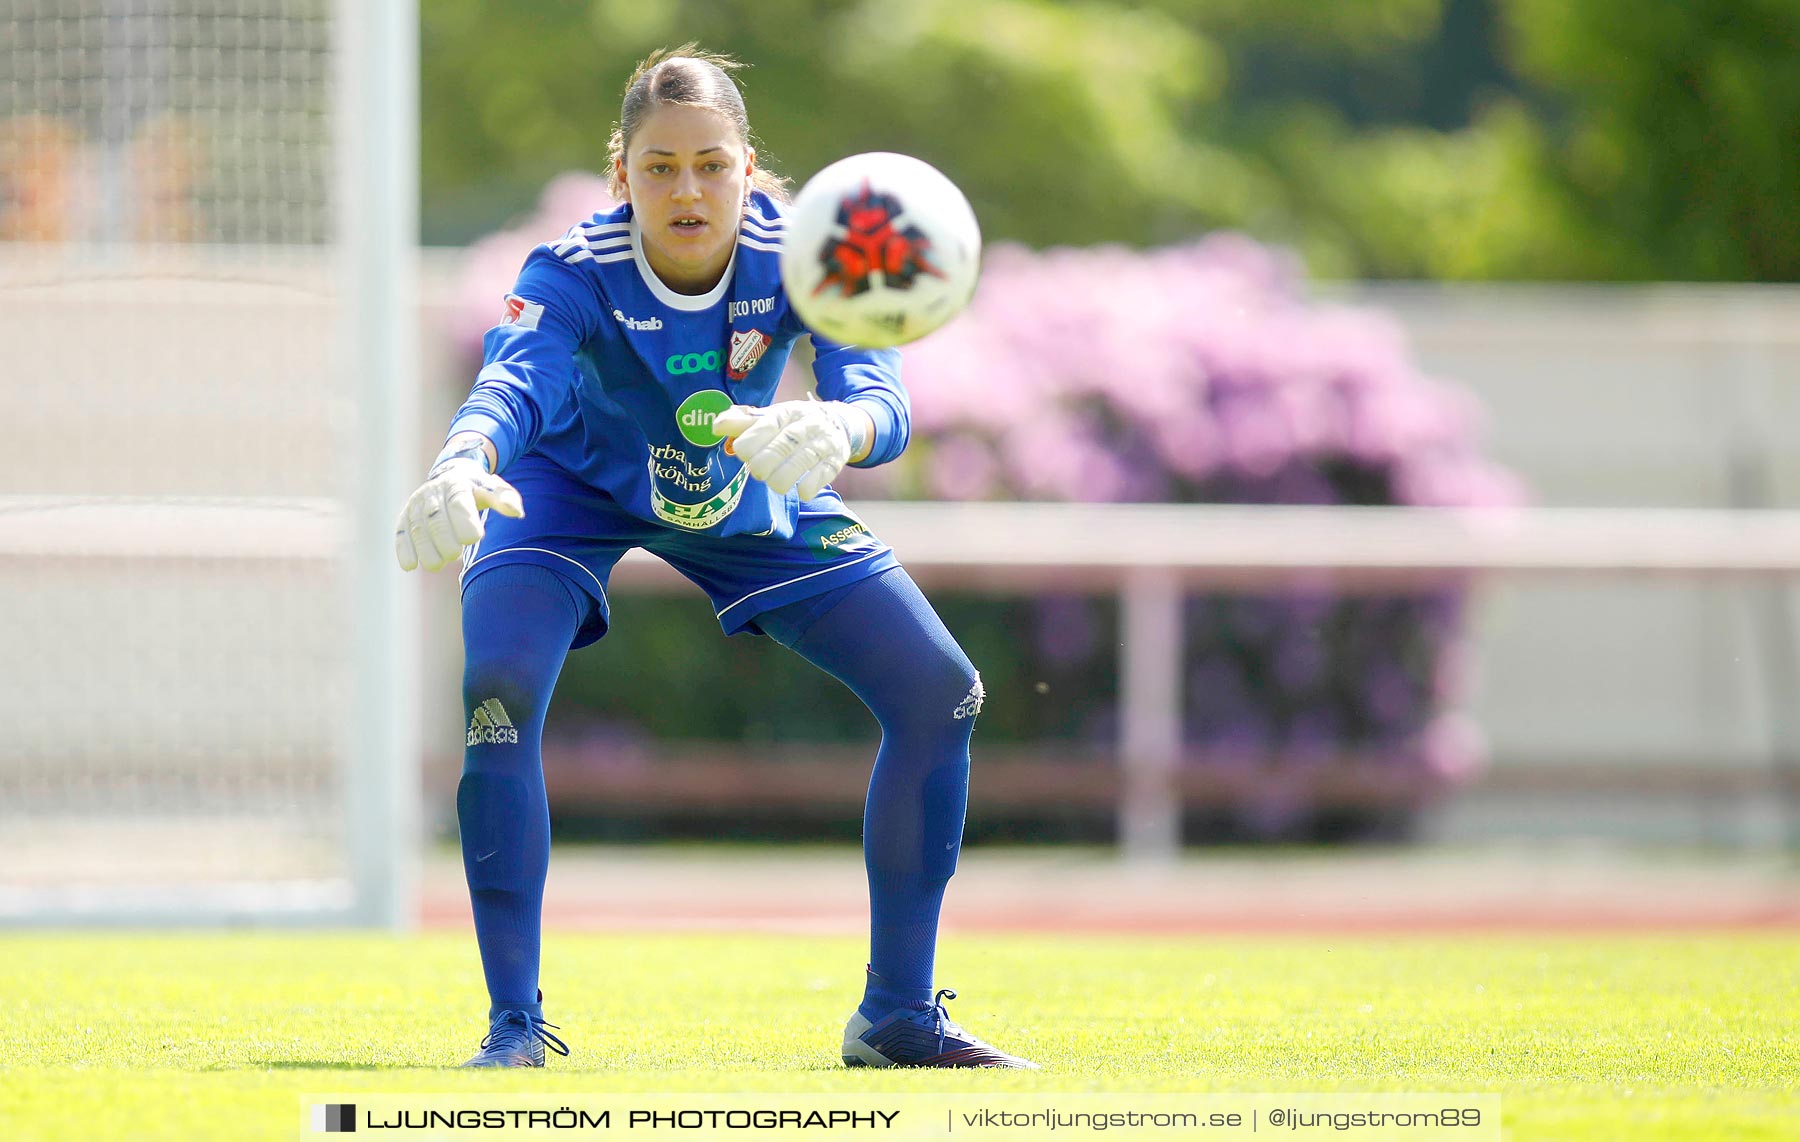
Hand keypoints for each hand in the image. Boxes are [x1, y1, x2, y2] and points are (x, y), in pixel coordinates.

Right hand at [394, 457, 524, 571]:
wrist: (450, 476)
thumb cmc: (477, 489)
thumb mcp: (493, 489)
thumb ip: (505, 499)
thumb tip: (517, 512)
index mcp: (456, 485)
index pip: (458, 503)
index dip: (464, 522)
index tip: (474, 538)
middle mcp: (433, 493)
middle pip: (436, 520)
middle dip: (445, 541)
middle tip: (456, 555)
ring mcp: (416, 506)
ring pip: (418, 530)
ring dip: (427, 550)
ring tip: (439, 563)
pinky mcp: (404, 518)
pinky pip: (401, 533)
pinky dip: (404, 550)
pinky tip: (410, 566)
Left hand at [713, 400, 855, 501]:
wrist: (840, 423)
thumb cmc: (794, 424)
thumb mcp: (772, 417)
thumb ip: (744, 422)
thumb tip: (716, 426)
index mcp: (786, 412)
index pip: (767, 425)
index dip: (750, 441)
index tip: (741, 453)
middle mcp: (806, 424)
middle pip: (784, 444)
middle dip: (765, 463)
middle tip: (757, 473)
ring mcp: (823, 442)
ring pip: (803, 460)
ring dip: (784, 477)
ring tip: (776, 484)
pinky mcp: (836, 460)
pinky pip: (824, 474)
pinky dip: (810, 486)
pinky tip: (801, 491)